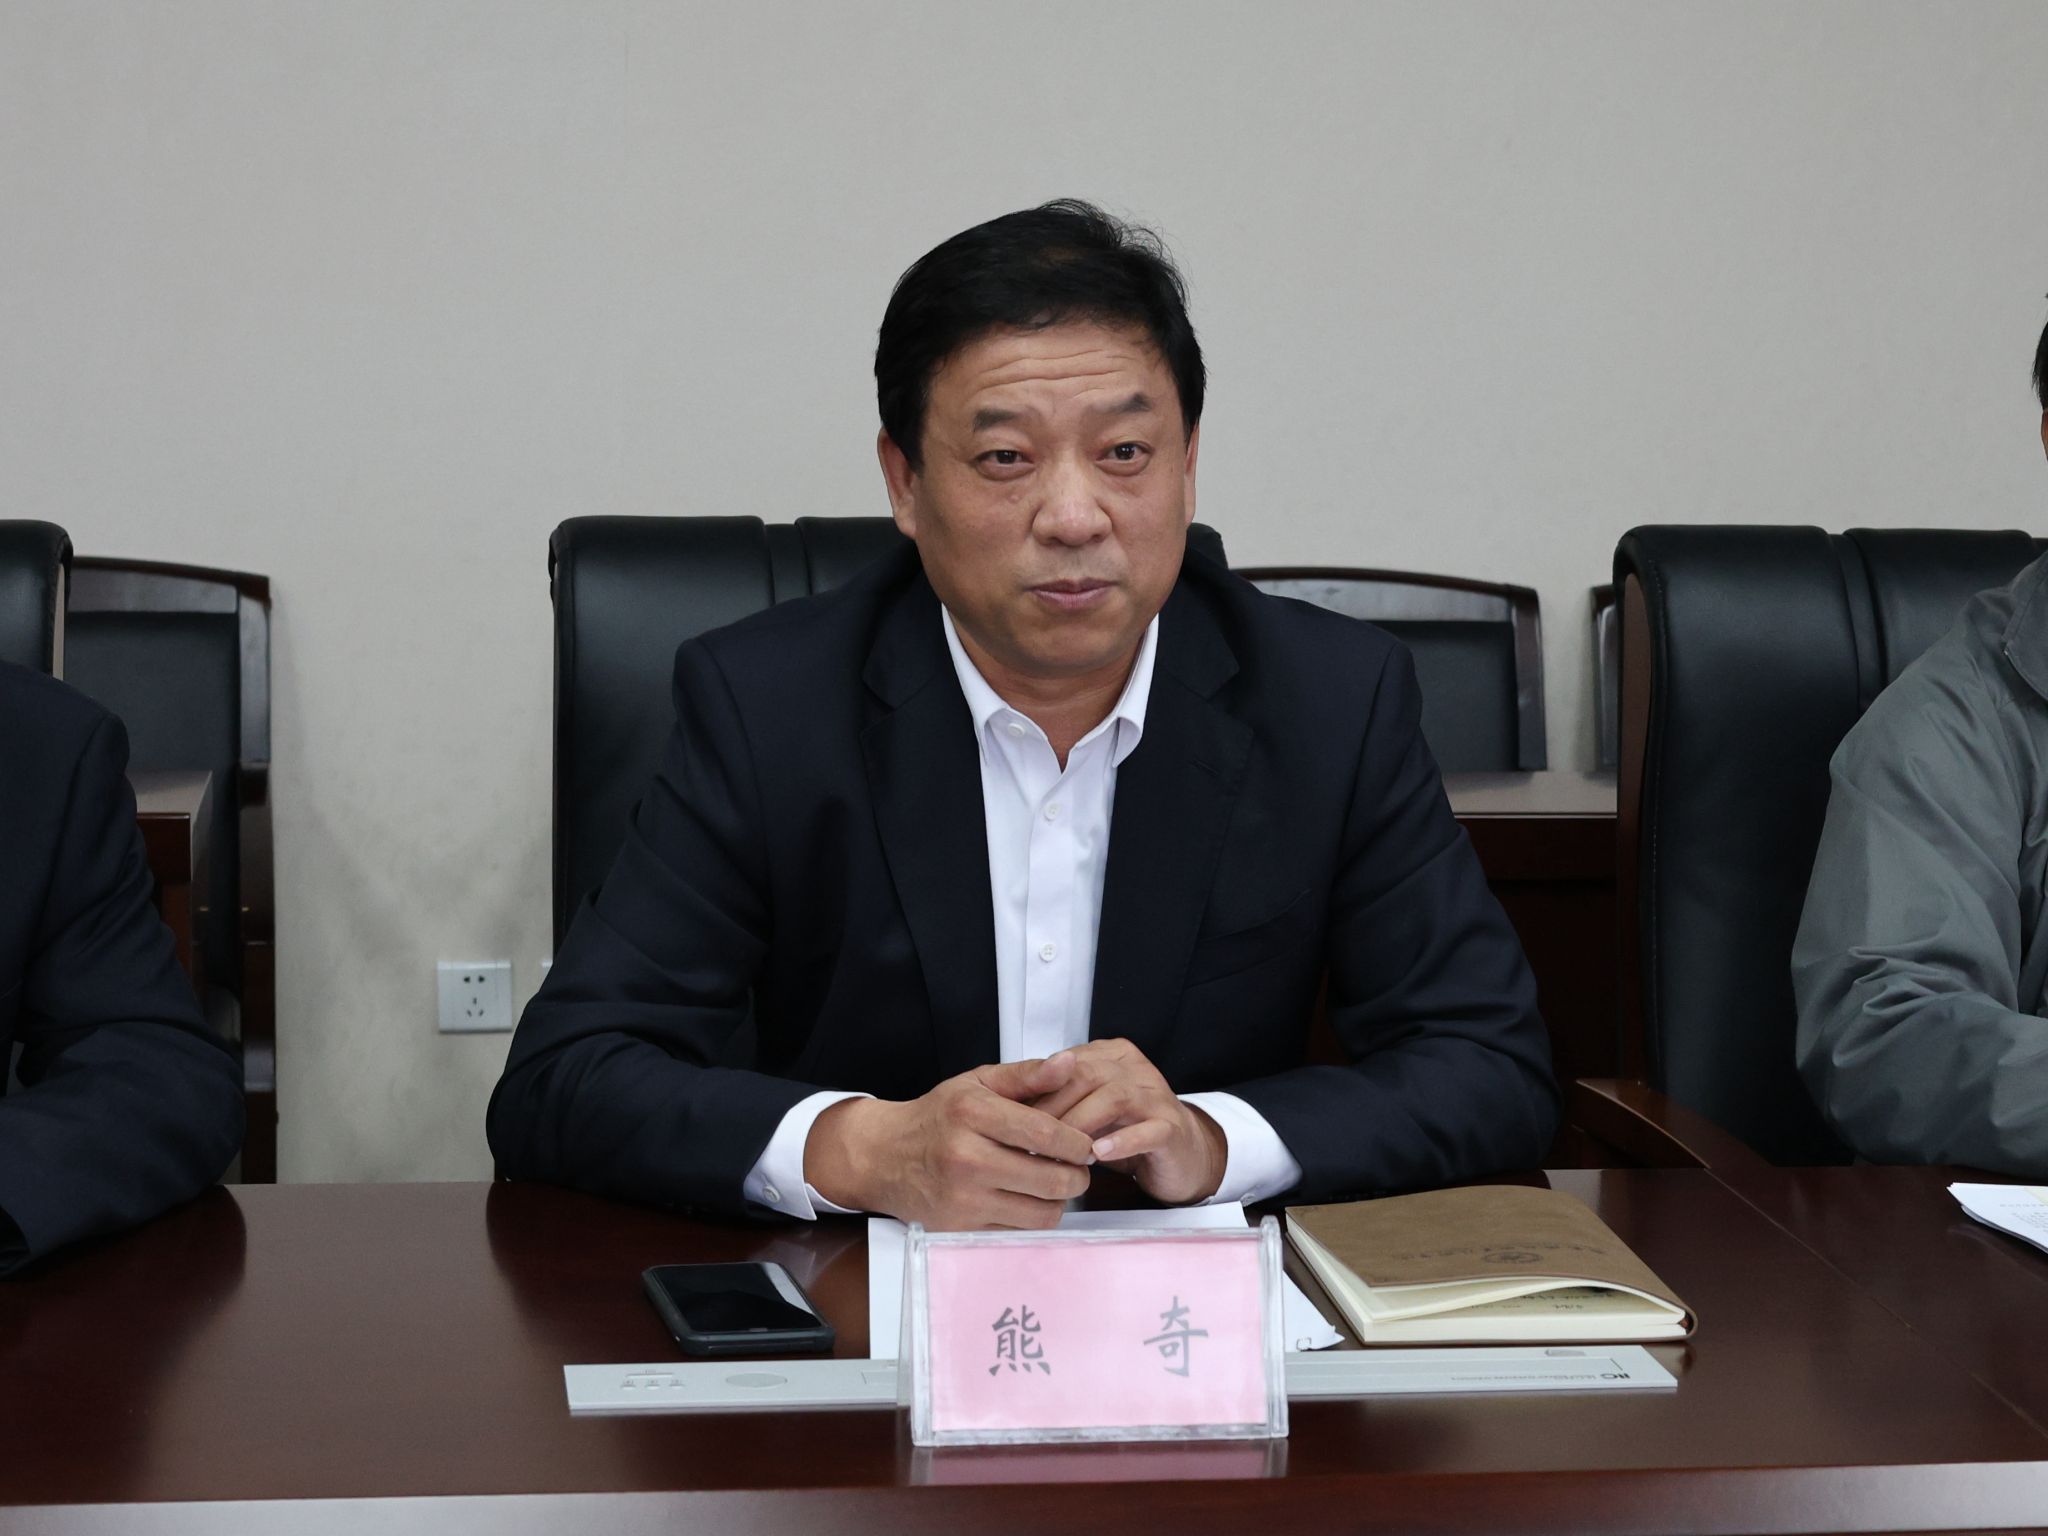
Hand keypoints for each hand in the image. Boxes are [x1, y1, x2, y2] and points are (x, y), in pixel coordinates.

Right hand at [803, 1057, 1096, 1228]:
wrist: (884, 1156)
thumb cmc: (938, 1116)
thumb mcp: (977, 1083)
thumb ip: (1027, 1075)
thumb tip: (1069, 1064)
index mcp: (973, 1113)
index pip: (1046, 1134)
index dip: (1078, 1143)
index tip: (1086, 1144)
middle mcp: (966, 1157)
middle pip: (1051, 1179)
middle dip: (1077, 1175)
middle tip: (1078, 1167)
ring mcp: (963, 1197)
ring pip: (1042, 1212)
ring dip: (1059, 1200)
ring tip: (1055, 1182)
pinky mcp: (961, 1228)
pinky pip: (1019, 1231)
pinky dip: (1033, 1216)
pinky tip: (1028, 1198)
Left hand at [1027, 1039, 1227, 1205]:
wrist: (1181, 1154)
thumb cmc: (1126, 1130)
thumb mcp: (1088, 1107)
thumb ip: (1058, 1098)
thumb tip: (1010, 1107)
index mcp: (1110, 1055)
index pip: (1066, 1065)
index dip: (1037, 1092)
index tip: (1012, 1119)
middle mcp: (1134, 1068)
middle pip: (1086, 1076)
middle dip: (1053, 1109)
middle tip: (1027, 1139)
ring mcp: (1156, 1095)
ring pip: (1113, 1099)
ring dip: (1081, 1125)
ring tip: (1059, 1151)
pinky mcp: (1172, 1127)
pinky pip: (1147, 1130)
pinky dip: (1121, 1141)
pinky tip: (1099, 1154)